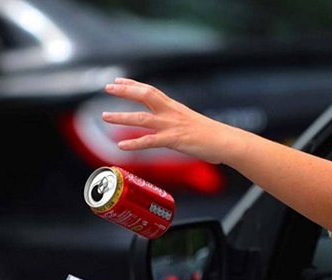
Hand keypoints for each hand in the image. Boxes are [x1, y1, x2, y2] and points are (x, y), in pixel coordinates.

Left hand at [102, 78, 245, 163]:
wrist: (226, 141)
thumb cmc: (211, 136)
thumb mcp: (190, 124)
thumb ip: (176, 125)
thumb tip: (169, 132)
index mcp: (174, 107)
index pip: (150, 90)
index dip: (133, 84)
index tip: (118, 80)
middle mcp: (171, 113)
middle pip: (145, 95)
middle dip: (125, 91)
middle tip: (107, 87)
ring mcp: (172, 126)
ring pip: (142, 119)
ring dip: (122, 117)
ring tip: (105, 116)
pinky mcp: (174, 140)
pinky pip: (150, 141)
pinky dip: (134, 143)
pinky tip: (121, 146)